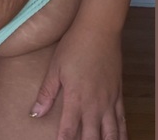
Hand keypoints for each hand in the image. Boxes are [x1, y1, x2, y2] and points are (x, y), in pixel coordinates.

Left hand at [30, 23, 127, 138]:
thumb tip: (35, 113)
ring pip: (112, 134)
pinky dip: (122, 133)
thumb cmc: (74, 45)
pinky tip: (119, 139)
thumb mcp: (55, 67)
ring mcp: (109, 100)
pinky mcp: (118, 93)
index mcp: (76, 98)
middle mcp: (95, 104)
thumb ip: (47, 93)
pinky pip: (122, 119)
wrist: (99, 29)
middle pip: (93, 138)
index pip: (68, 131)